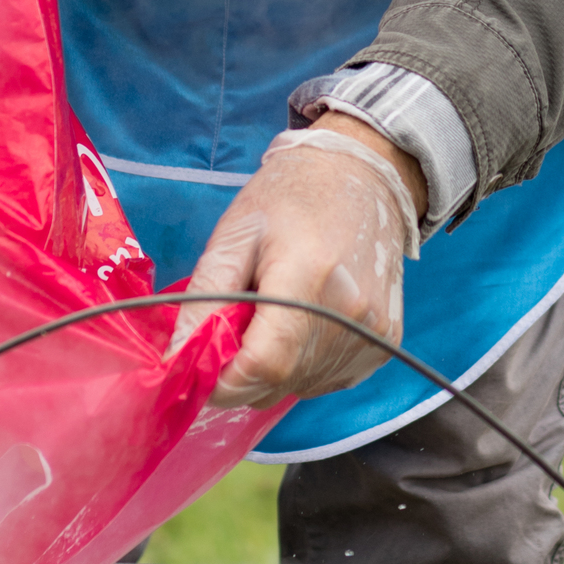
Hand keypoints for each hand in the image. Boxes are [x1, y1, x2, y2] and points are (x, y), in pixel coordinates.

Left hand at [170, 119, 422, 407]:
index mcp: (308, 278)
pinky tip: (299, 324)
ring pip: (300, 387)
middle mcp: (349, 315)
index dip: (223, 381)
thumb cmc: (294, 194)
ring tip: (271, 316)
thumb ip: (205, 298)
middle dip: (240, 372)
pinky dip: (301, 366)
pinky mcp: (386, 342)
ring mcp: (373, 334)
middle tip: (231, 329)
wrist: (365, 175)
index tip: (199, 368)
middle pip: (279, 382)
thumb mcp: (236, 233)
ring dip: (271, 369)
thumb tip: (178, 358)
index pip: (263, 365)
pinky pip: (326, 380)